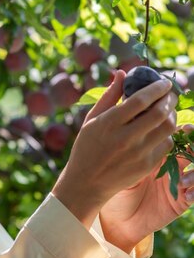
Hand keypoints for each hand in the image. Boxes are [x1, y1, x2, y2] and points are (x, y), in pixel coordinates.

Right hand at [52, 70, 176, 232]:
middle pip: (159, 112)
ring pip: (167, 128)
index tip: (164, 82)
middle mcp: (125, 138)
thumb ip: (109, 96)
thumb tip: (122, 72)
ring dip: (172, 115)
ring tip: (167, 110)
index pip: (141, 100)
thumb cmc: (87, 148)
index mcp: (109, 124)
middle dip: (170, 99)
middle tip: (170, 94)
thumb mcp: (91, 120)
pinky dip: (166, 133)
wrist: (86, 184)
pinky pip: (166, 144)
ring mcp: (138, 154)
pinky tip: (159, 129)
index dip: (157, 87)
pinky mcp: (146, 166)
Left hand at [99, 125, 193, 252]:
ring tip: (183, 180)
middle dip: (193, 143)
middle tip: (190, 145)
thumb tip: (128, 115)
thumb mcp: (119, 162)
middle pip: (191, 146)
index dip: (182, 128)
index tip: (182, 127)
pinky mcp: (182, 200)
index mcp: (157, 151)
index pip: (175, 133)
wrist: (117, 218)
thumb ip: (127, 141)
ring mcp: (179, 181)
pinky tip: (185, 192)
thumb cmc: (114, 187)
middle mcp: (172, 163)